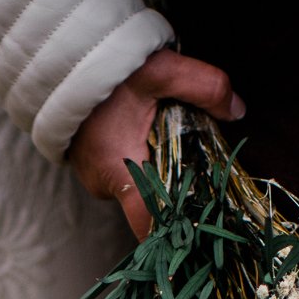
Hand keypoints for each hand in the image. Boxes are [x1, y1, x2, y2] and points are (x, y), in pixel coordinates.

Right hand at [70, 50, 243, 238]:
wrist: (62, 61)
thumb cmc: (105, 68)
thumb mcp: (161, 70)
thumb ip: (204, 87)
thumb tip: (237, 110)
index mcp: (118, 171)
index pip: (150, 223)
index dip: (178, 234)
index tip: (204, 238)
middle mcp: (104, 184)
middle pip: (153, 203)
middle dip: (179, 188)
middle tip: (201, 162)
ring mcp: (96, 178)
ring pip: (141, 188)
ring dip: (162, 170)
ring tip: (172, 140)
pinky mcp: (94, 168)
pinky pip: (127, 175)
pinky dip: (145, 161)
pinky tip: (152, 136)